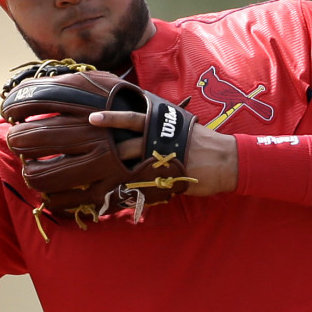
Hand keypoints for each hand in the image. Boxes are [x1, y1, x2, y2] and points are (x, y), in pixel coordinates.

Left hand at [87, 111, 236, 195]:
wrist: (226, 159)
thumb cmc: (202, 140)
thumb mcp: (179, 124)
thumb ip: (158, 125)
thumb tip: (139, 126)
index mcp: (161, 121)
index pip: (132, 117)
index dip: (112, 117)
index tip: (92, 117)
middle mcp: (159, 136)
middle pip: (126, 140)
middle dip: (106, 144)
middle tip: (86, 146)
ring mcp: (162, 156)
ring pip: (131, 161)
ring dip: (113, 167)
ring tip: (93, 174)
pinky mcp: (166, 175)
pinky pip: (143, 182)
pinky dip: (129, 188)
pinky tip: (115, 194)